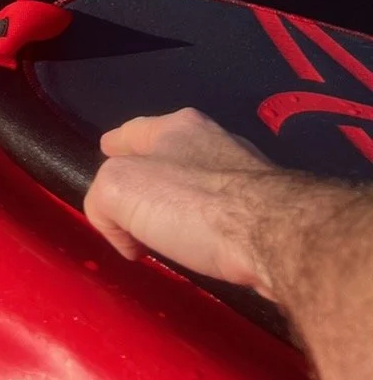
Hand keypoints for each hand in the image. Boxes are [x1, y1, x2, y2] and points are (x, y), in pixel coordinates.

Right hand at [84, 108, 274, 292]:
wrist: (278, 238)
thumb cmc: (193, 204)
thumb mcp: (118, 191)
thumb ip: (101, 201)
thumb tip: (120, 228)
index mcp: (177, 127)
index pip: (133, 130)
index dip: (114, 143)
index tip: (104, 151)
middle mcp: (215, 142)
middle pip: (169, 156)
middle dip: (150, 178)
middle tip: (133, 210)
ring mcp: (249, 175)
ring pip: (201, 185)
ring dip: (183, 207)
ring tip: (168, 236)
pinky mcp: (274, 212)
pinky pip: (228, 216)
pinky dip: (211, 231)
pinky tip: (206, 251)